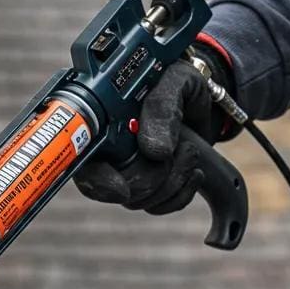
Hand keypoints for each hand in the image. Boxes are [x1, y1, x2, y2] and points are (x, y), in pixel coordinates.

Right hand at [73, 44, 232, 214]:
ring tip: (189, 151)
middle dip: (150, 176)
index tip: (121, 188)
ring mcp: (127, 172)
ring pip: (140, 201)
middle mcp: (108, 150)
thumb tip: (155, 151)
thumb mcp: (176, 81)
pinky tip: (193, 171)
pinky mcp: (150, 188)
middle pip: (115, 189)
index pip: (83, 162)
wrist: (206, 99)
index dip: (97, 180)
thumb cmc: (182, 83)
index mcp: (101, 121)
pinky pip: (160, 207)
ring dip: (173, 180)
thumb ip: (162, 107)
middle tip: (173, 150)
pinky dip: (182, 193)